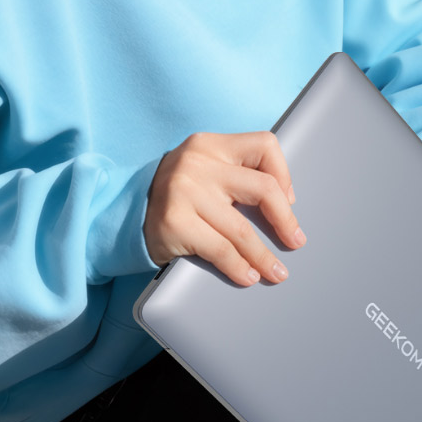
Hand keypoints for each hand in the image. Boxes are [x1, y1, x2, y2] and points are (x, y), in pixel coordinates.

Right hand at [143, 131, 306, 286]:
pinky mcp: (174, 223)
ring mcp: (183, 192)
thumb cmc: (179, 196)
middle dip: (285, 220)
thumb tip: (286, 203)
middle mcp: (197, 162)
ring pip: (242, 230)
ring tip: (276, 272)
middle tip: (295, 241)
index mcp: (210, 144)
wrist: (126, 213)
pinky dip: (240, 267)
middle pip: (262, 189)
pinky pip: (220, 250)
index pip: (264, 146)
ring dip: (264, 257)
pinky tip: (248, 276)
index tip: (288, 201)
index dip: (284, 175)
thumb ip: (238, 175)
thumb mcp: (205, 171)